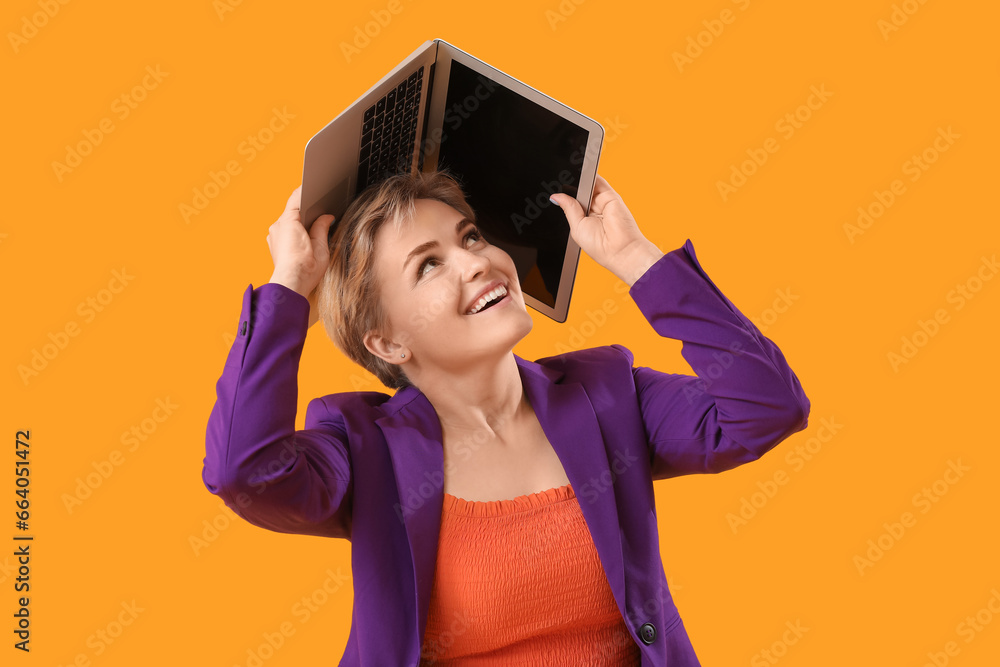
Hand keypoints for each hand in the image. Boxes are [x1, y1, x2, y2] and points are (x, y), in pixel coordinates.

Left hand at [267, 185, 335, 327]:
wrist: (291, 286)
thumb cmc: (305, 269)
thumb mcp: (320, 245)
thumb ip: (322, 227)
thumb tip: (327, 217)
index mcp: (289, 221)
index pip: (297, 197)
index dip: (307, 191)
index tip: (315, 187)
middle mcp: (278, 226)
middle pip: (293, 210)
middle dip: (307, 211)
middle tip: (320, 213)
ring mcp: (274, 236)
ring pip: (289, 222)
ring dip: (300, 223)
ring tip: (313, 230)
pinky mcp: (274, 246)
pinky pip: (285, 232)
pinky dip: (294, 232)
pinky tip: (305, 241)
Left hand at [548, 174, 662, 285]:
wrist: (618, 249)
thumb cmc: (599, 246)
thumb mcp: (576, 227)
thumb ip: (568, 208)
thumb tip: (556, 197)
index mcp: (584, 218)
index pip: (572, 202)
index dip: (564, 195)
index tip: (553, 190)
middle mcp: (594, 209)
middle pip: (579, 192)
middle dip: (570, 188)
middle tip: (557, 183)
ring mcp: (603, 202)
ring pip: (588, 185)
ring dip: (579, 181)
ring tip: (566, 178)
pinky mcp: (611, 195)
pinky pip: (599, 181)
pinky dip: (590, 175)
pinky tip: (580, 172)